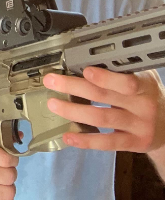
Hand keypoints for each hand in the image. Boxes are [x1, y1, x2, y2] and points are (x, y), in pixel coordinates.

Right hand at [0, 121, 18, 199]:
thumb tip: (4, 127)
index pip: (6, 159)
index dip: (11, 160)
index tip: (7, 161)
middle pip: (9, 176)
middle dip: (10, 175)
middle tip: (3, 174)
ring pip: (8, 193)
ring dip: (8, 190)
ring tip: (0, 186)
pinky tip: (2, 199)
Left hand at [44, 68, 164, 152]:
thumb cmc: (147, 96)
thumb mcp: (143, 79)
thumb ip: (121, 70)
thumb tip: (86, 55)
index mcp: (144, 85)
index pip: (126, 81)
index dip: (106, 77)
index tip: (85, 70)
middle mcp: (143, 105)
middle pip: (104, 96)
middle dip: (74, 87)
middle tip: (51, 81)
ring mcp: (139, 126)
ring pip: (102, 118)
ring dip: (73, 111)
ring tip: (53, 104)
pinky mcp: (134, 143)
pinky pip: (107, 143)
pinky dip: (86, 140)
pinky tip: (68, 136)